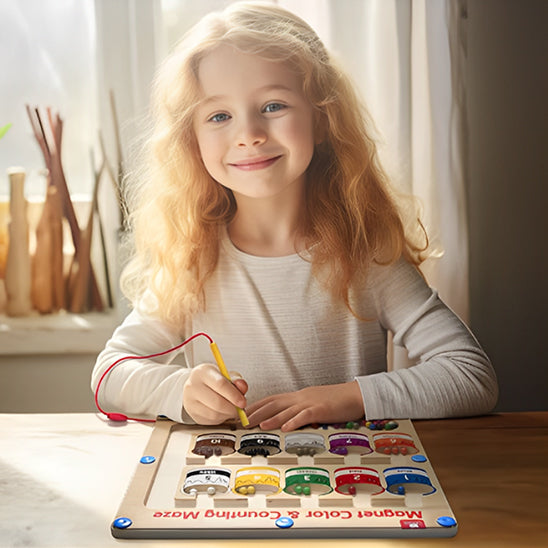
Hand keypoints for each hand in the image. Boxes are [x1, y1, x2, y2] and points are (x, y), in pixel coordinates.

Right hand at [183, 363, 247, 424]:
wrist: (195, 385)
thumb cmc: (213, 379)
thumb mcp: (225, 374)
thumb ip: (236, 379)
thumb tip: (242, 387)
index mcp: (202, 372)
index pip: (220, 384)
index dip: (234, 395)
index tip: (243, 402)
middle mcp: (193, 386)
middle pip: (217, 402)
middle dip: (232, 408)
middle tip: (240, 408)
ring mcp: (190, 401)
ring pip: (214, 414)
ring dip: (227, 415)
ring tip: (232, 409)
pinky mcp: (192, 414)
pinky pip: (210, 421)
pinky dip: (221, 419)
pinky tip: (223, 412)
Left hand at [245, 381, 363, 431]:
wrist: (356, 395)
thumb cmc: (337, 401)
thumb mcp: (313, 403)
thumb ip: (300, 410)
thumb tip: (286, 420)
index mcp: (298, 396)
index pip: (271, 400)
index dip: (255, 406)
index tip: (242, 414)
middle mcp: (300, 397)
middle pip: (273, 403)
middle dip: (256, 413)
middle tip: (241, 422)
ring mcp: (310, 402)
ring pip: (286, 409)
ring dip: (270, 418)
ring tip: (256, 425)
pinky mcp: (322, 409)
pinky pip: (305, 415)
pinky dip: (294, 421)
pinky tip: (285, 428)